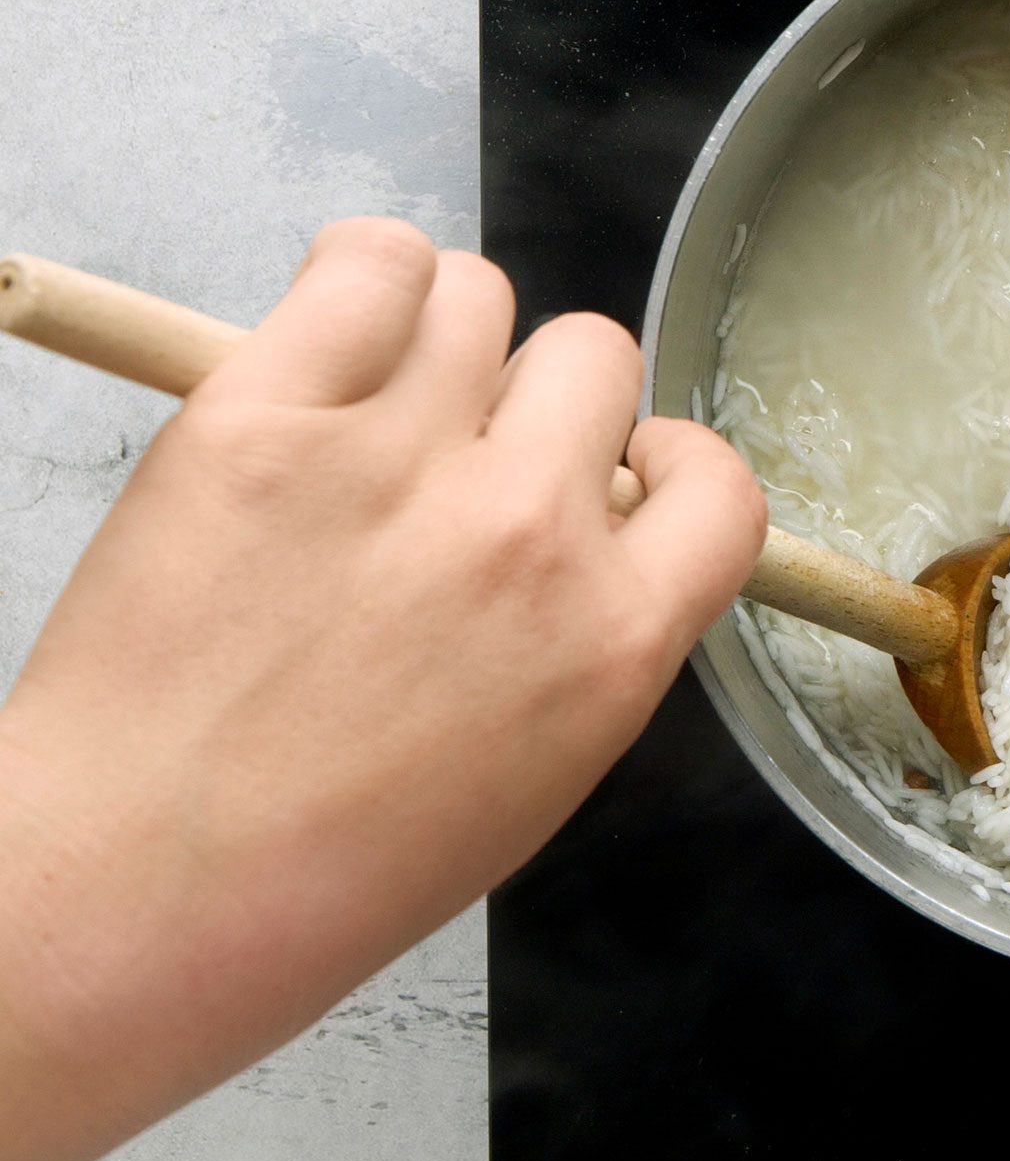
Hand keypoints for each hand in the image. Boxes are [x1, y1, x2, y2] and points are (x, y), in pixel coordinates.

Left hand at [0, 220, 764, 1160]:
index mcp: (613, 637)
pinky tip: (335, 332)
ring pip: (483, 294)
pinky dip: (363, 275)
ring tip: (385, 396)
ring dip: (449, 334)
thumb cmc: (322, 871)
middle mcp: (526, 531)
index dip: (668, 463)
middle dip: (544, 397)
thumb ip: (592, 635)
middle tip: (471, 450)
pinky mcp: (264, 416)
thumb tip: (591, 530)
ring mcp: (396, 463)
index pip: (721, 483)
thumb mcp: (539, 773)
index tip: (622, 474)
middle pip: (597, 358)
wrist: (137, 897)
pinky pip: (366, 263)